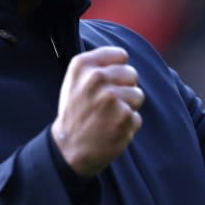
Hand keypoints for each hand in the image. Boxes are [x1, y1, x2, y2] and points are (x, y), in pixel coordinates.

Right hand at [51, 47, 144, 177]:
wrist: (67, 149)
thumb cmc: (75, 112)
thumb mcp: (75, 81)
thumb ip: (96, 65)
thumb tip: (124, 57)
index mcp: (82, 65)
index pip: (121, 56)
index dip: (117, 70)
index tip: (107, 83)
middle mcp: (96, 77)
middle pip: (131, 74)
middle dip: (124, 88)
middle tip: (106, 104)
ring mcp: (111, 97)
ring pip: (137, 95)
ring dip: (127, 108)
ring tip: (108, 117)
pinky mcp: (124, 117)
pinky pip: (137, 117)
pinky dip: (127, 126)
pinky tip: (110, 130)